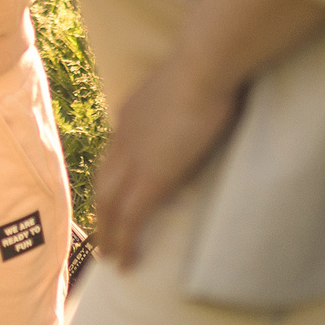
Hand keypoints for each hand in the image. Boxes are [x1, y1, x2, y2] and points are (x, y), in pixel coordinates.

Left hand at [89, 0, 324, 266]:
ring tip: (111, 257)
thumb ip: (202, 88)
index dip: (113, 174)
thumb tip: (223, 86)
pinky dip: (124, 243)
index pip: (116, 150)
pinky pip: (130, 220)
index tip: (114, 191)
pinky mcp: (152, 178)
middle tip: (102, 232)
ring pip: (110, 206)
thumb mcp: (200, 78)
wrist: (206, 61)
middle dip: (102, 208)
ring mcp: (135, 158)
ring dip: (109, 233)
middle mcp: (124, 136)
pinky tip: (125, 265)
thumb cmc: (214, 60)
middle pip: (104, 180)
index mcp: (134, 111)